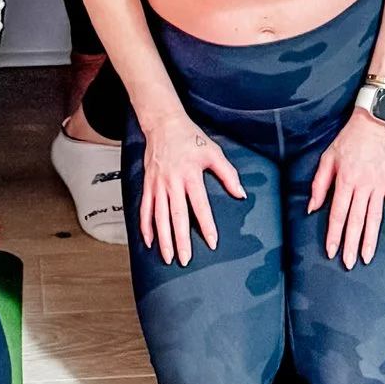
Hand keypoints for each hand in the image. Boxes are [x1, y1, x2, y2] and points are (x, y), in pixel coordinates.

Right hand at [136, 113, 245, 266]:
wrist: (163, 123)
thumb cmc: (189, 137)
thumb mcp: (213, 152)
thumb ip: (228, 174)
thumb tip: (240, 194)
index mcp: (190, 174)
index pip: (200, 205)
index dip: (207, 225)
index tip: (212, 242)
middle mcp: (172, 181)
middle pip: (176, 215)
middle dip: (180, 240)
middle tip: (185, 260)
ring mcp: (157, 184)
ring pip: (158, 216)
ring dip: (163, 238)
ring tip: (167, 257)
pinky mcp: (147, 184)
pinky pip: (144, 209)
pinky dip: (145, 226)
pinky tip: (148, 241)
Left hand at [307, 106, 384, 268]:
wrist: (375, 121)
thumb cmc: (349, 139)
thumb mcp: (327, 158)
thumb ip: (319, 184)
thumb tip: (312, 207)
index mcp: (345, 180)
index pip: (338, 214)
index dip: (334, 235)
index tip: (331, 251)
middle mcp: (363, 185)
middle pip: (356, 220)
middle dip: (351, 244)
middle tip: (348, 263)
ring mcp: (380, 185)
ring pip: (374, 218)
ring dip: (371, 240)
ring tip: (367, 258)